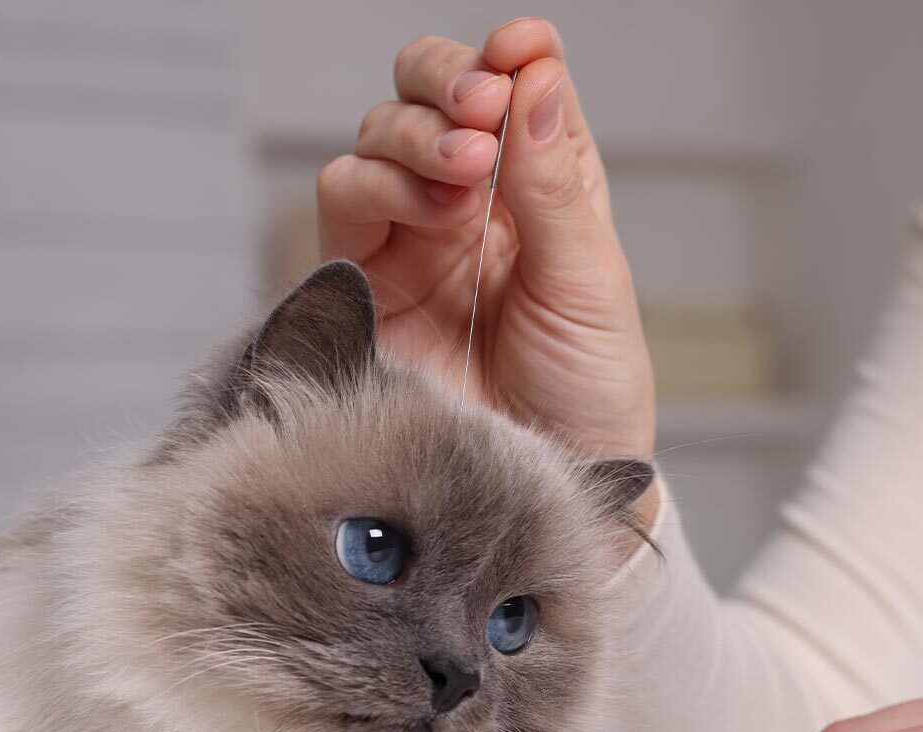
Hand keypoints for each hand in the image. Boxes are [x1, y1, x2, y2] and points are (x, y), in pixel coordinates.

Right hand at [317, 17, 654, 459]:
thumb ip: (555, 183)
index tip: (519, 53)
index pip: (511, 91)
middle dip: (447, 81)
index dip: (509, 59)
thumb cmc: (584, 389)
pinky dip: (380, 185)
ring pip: (380, 139)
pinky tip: (435, 211)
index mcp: (537, 192)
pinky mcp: (367, 281)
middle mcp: (470, 207)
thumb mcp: (589, 282)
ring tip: (465, 171)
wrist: (544, 475)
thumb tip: (537, 73)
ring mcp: (413, 240)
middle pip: (429, 96)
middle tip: (482, 110)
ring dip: (416, 134)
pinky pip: (345, 203)